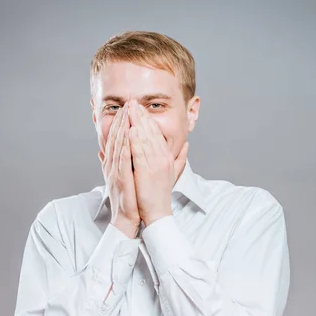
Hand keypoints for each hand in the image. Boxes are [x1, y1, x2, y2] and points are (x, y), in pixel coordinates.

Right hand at [98, 103, 139, 237]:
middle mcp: (111, 165)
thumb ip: (117, 163)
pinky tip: (128, 135)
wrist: (126, 218)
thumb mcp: (121, 177)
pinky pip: (122, 159)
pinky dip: (124, 146)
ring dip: (121, 129)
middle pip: (114, 138)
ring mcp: (114, 171)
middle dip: (120, 120)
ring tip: (126, 114)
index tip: (126, 109)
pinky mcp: (120, 178)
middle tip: (127, 104)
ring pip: (117, 145)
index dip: (119, 123)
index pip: (115, 139)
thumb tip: (105, 152)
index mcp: (113, 163)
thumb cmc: (128, 199)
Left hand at [128, 100, 188, 225]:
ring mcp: (156, 164)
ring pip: (145, 139)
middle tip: (133, 102)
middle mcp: (163, 158)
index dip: (148, 119)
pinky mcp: (147, 172)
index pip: (157, 133)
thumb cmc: (160, 194)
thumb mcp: (172, 173)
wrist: (158, 212)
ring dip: (137, 123)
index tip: (139, 108)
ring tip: (129, 110)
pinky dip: (135, 141)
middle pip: (151, 132)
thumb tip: (186, 145)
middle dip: (141, 116)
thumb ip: (180, 158)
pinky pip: (140, 153)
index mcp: (167, 157)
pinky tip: (129, 130)